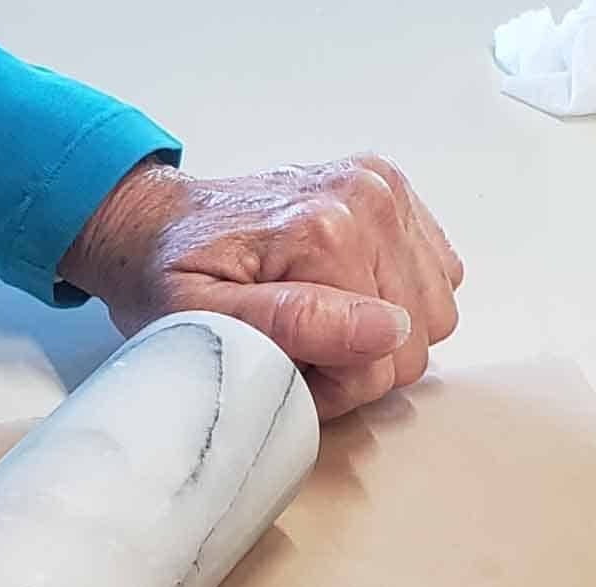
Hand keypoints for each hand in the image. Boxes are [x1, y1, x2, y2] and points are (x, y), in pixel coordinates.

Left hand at [60, 154, 462, 420]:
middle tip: (296, 349)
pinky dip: (396, 298)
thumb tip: (388, 330)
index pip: (379, 363)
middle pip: (415, 340)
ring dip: (379, 336)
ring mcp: (385, 190)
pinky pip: (438, 274)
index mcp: (327, 231)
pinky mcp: (393, 192)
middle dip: (357, 363)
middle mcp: (369, 199)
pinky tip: (342, 295)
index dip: (331, 388)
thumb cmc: (171, 278)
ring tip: (317, 323)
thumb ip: (294, 325)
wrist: (157, 223)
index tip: (284, 369)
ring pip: (433, 314)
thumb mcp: (208, 320)